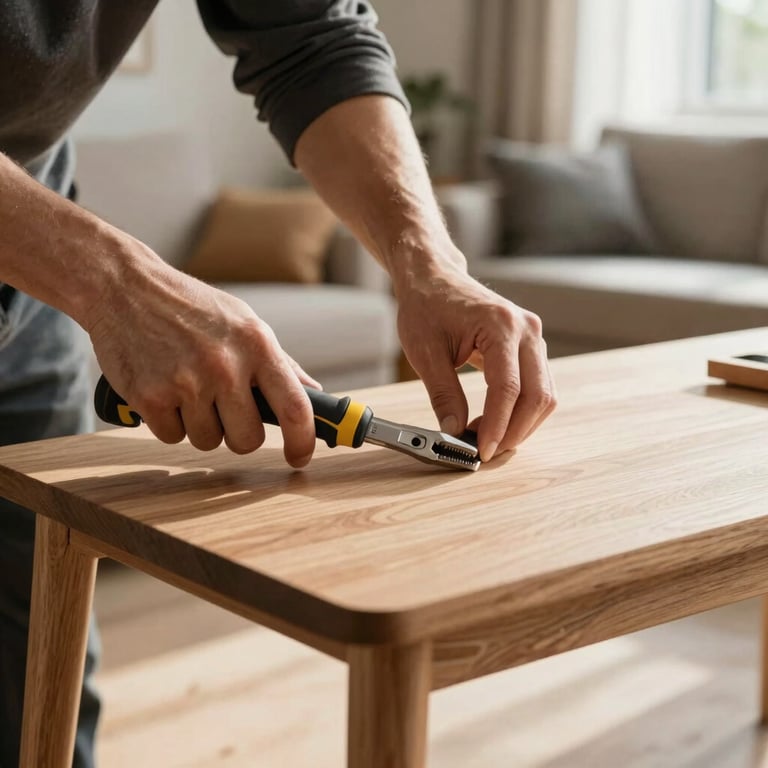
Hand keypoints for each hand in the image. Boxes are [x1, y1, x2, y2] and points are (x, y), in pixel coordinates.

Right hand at [85, 234, 318, 465]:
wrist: (124, 287)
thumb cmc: (192, 307)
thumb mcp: (245, 322)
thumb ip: (280, 362)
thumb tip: (313, 394)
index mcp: (257, 345)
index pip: (295, 408)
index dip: (303, 442)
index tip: (300, 457)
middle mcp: (225, 366)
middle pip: (247, 439)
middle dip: (239, 434)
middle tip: (224, 410)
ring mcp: (186, 382)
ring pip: (208, 441)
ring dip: (200, 425)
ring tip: (188, 388)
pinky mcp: (149, 397)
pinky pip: (171, 437)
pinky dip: (168, 422)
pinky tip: (163, 389)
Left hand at [395, 257, 555, 462]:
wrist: (433, 278)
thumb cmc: (426, 306)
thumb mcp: (425, 353)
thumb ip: (443, 394)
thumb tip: (454, 432)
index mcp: (500, 326)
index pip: (508, 388)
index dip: (497, 425)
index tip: (482, 451)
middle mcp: (527, 329)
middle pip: (538, 395)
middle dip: (515, 431)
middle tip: (486, 452)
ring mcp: (533, 337)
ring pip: (544, 394)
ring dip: (521, 424)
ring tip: (488, 438)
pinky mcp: (530, 346)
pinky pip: (538, 386)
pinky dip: (522, 410)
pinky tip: (497, 422)